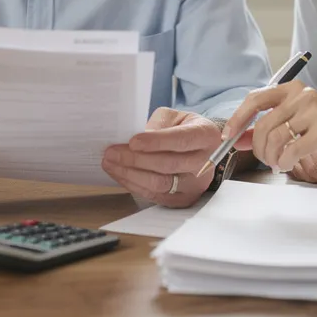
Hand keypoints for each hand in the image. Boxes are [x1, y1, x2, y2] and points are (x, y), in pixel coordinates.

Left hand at [102, 108, 220, 207]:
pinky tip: (120, 174)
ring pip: (159, 183)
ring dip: (130, 174)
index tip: (132, 141)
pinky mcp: (184, 199)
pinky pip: (155, 196)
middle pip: (168, 164)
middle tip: (111, 153)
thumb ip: (158, 125)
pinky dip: (134, 185)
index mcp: (206, 136)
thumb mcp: (176, 117)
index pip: (181, 140)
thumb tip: (134, 141)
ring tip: (110, 164)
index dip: (156, 142)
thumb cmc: (185, 129)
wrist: (202, 150)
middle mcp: (206, 163)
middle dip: (135, 159)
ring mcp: (196, 185)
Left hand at [223, 81, 316, 171]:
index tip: (229, 136)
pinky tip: (288, 164)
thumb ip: (270, 125)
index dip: (238, 119)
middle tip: (266, 159)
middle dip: (259, 148)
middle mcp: (302, 96)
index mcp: (292, 89)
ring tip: (279, 163)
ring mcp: (314, 112)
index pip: (255, 100)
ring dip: (272, 157)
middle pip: (264, 125)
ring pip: (276, 139)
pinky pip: (292, 151)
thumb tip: (238, 137)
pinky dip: (285, 162)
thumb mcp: (300, 119)